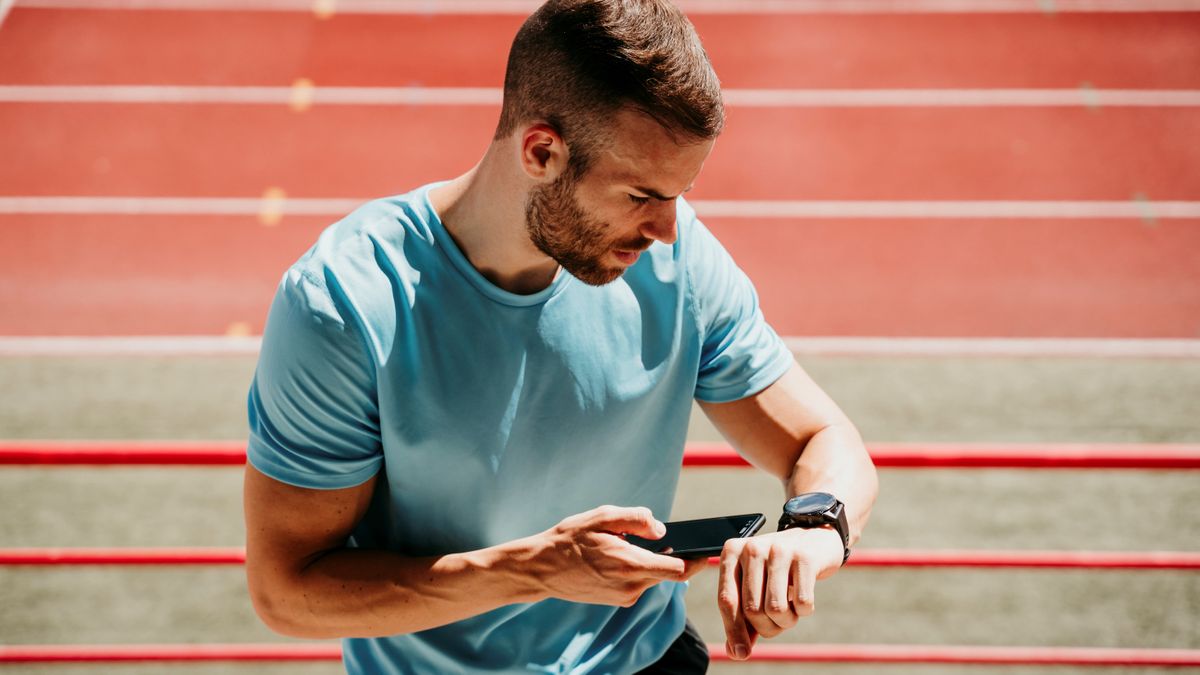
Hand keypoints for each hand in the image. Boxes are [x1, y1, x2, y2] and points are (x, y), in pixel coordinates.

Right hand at [533, 505, 707, 606]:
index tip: (704, 548)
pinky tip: (617, 555)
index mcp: (630, 565)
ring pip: (652, 576)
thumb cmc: (569, 540)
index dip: (696, 560)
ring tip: (625, 542)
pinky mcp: (617, 600)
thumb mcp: (601, 517)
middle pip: (668, 573)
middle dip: (671, 554)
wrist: (541, 569)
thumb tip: (661, 530)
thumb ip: (636, 519)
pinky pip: (638, 582)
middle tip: (658, 535)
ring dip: (649, 560)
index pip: (679, 569)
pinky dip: (636, 568)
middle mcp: (631, 587)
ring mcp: (624, 597)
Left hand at [717, 526, 844, 659]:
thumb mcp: (756, 584)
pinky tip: (804, 598)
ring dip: (787, 621)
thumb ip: (743, 616)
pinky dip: (805, 610)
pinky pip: (802, 603)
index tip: (740, 654)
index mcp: (732, 552)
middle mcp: (752, 548)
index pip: (727, 600)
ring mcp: (778, 550)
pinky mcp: (804, 557)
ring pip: (776, 609)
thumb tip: (736, 651)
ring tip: (792, 610)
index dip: (733, 631)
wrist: (815, 539)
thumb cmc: (779, 569)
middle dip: (767, 627)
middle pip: (752, 610)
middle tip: (779, 621)